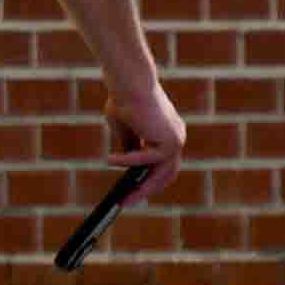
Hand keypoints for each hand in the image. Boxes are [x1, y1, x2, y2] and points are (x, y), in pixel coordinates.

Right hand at [106, 75, 188, 201]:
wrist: (130, 82)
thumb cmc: (124, 99)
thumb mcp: (125, 128)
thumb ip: (130, 145)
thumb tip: (126, 164)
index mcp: (168, 134)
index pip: (162, 164)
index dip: (148, 179)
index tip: (131, 192)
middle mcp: (175, 138)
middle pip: (165, 174)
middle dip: (145, 190)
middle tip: (127, 203)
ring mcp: (175, 140)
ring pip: (160, 173)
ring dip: (140, 187)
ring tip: (122, 197)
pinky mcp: (168, 141)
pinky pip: (146, 158)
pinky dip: (127, 161)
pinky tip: (109, 161)